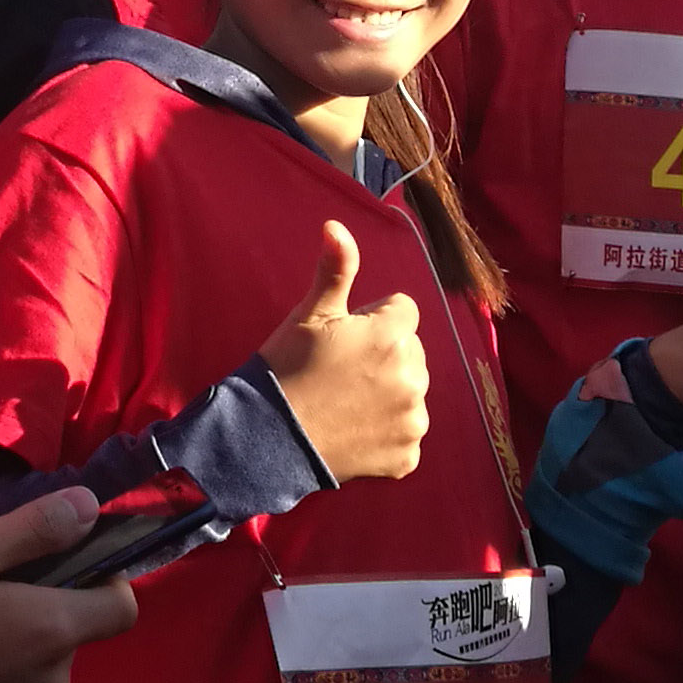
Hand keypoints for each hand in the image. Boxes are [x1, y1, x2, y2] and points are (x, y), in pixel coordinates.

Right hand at [258, 220, 430, 482]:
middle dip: (385, 355)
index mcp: (393, 336)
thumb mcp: (310, 314)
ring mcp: (412, 419)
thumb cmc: (288, 367)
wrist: (270, 438)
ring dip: (389, 393)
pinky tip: (354, 430)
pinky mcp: (407, 455)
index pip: (403, 310)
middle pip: (410, 352)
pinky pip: (406, 433)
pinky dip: (386, 433)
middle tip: (341, 371)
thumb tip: (336, 226)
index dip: (372, 320)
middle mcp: (413, 377)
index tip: (343, 338)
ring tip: (346, 401)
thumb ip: (335, 269)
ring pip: (410, 392)